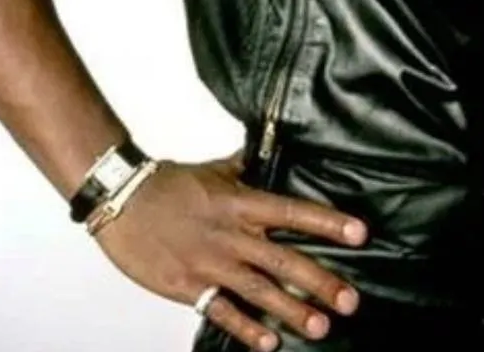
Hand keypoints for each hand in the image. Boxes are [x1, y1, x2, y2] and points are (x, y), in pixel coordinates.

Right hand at [93, 150, 367, 350]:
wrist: (122, 200)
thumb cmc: (170, 183)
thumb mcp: (216, 169)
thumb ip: (247, 167)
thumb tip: (271, 150)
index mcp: (242, 202)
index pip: (294, 211)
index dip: (328, 223)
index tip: (360, 234)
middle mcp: (232, 234)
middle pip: (284, 259)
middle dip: (320, 281)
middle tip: (351, 300)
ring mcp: (210, 263)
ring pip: (259, 290)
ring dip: (291, 310)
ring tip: (321, 326)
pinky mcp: (188, 286)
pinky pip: (222, 311)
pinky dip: (246, 328)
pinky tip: (269, 342)